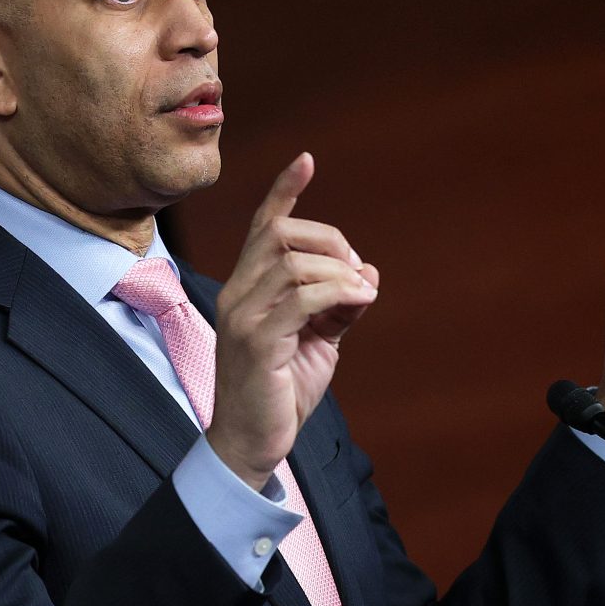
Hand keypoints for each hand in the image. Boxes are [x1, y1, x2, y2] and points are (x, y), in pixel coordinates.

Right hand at [205, 152, 379, 489]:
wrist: (253, 445)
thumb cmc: (282, 392)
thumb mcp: (320, 340)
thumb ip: (339, 304)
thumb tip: (367, 269)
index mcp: (248, 290)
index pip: (263, 227)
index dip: (284, 192)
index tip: (307, 160)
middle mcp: (237, 295)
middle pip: (282, 235)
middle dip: (330, 242)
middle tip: (357, 276)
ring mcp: (242, 318)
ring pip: (294, 262)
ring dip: (340, 273)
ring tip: (361, 297)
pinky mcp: (256, 343)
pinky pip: (301, 298)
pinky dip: (338, 294)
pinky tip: (357, 305)